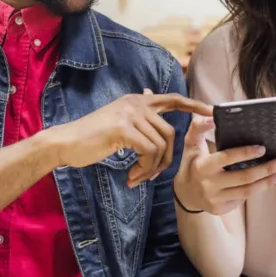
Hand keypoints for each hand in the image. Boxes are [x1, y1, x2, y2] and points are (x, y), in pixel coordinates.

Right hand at [46, 90, 211, 187]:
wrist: (65, 143)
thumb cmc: (90, 139)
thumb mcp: (118, 122)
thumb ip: (138, 118)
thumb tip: (154, 109)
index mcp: (136, 101)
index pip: (171, 99)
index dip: (193, 105)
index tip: (210, 111)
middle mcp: (136, 103)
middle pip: (170, 132)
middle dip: (167, 159)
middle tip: (151, 175)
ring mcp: (130, 114)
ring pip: (161, 145)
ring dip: (152, 168)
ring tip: (137, 178)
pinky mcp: (124, 128)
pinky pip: (149, 152)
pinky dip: (144, 169)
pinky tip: (131, 176)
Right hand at [172, 115, 275, 214]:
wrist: (185, 193)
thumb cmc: (192, 163)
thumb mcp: (190, 144)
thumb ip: (198, 127)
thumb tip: (212, 115)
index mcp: (202, 166)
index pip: (227, 158)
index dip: (246, 153)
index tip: (263, 148)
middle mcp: (209, 184)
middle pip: (243, 177)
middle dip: (266, 169)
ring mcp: (215, 199)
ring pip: (247, 191)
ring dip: (267, 182)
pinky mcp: (221, 209)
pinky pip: (242, 199)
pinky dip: (256, 189)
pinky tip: (267, 182)